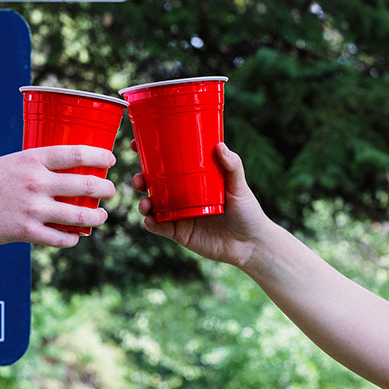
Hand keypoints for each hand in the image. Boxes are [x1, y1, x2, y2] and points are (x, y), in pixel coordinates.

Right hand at [0, 145, 116, 247]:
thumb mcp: (7, 161)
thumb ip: (32, 165)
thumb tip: (56, 168)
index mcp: (31, 159)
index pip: (76, 154)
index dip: (100, 156)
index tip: (111, 160)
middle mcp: (36, 183)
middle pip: (86, 185)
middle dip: (106, 189)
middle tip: (111, 191)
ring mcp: (32, 209)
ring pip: (80, 215)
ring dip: (97, 216)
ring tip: (101, 215)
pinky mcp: (26, 232)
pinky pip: (61, 238)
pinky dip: (73, 238)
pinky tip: (75, 236)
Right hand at [132, 142, 272, 267]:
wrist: (250, 245)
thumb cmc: (248, 212)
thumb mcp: (239, 186)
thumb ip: (232, 166)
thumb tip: (219, 145)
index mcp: (192, 180)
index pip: (168, 165)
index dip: (149, 155)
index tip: (137, 144)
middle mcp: (182, 196)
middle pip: (153, 185)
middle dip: (140, 180)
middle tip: (139, 178)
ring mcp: (179, 215)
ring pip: (153, 206)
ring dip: (143, 202)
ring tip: (146, 203)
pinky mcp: (180, 233)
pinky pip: (160, 228)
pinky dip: (151, 224)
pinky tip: (150, 219)